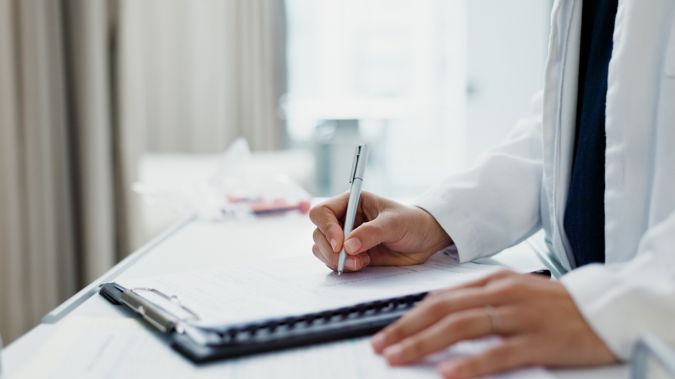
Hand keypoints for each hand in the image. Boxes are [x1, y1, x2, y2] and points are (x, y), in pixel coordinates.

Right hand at [309, 191, 451, 271]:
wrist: (424, 241)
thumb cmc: (411, 223)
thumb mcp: (394, 224)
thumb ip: (371, 233)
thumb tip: (348, 246)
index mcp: (350, 203)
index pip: (322, 212)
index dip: (327, 228)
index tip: (341, 244)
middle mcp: (343, 220)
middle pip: (318, 234)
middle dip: (332, 250)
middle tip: (351, 259)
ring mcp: (345, 239)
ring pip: (322, 250)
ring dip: (336, 261)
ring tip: (361, 263)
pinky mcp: (350, 256)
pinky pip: (333, 263)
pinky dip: (343, 268)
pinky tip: (362, 265)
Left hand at [371, 270, 616, 377]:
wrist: (611, 309)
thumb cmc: (560, 306)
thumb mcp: (517, 294)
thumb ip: (482, 301)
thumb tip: (443, 316)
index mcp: (495, 281)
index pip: (441, 297)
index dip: (410, 315)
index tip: (388, 332)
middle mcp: (503, 293)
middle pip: (444, 309)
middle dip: (406, 328)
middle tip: (381, 346)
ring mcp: (522, 316)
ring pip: (463, 326)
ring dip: (425, 343)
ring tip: (399, 357)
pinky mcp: (541, 341)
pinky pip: (499, 352)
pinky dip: (471, 363)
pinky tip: (448, 373)